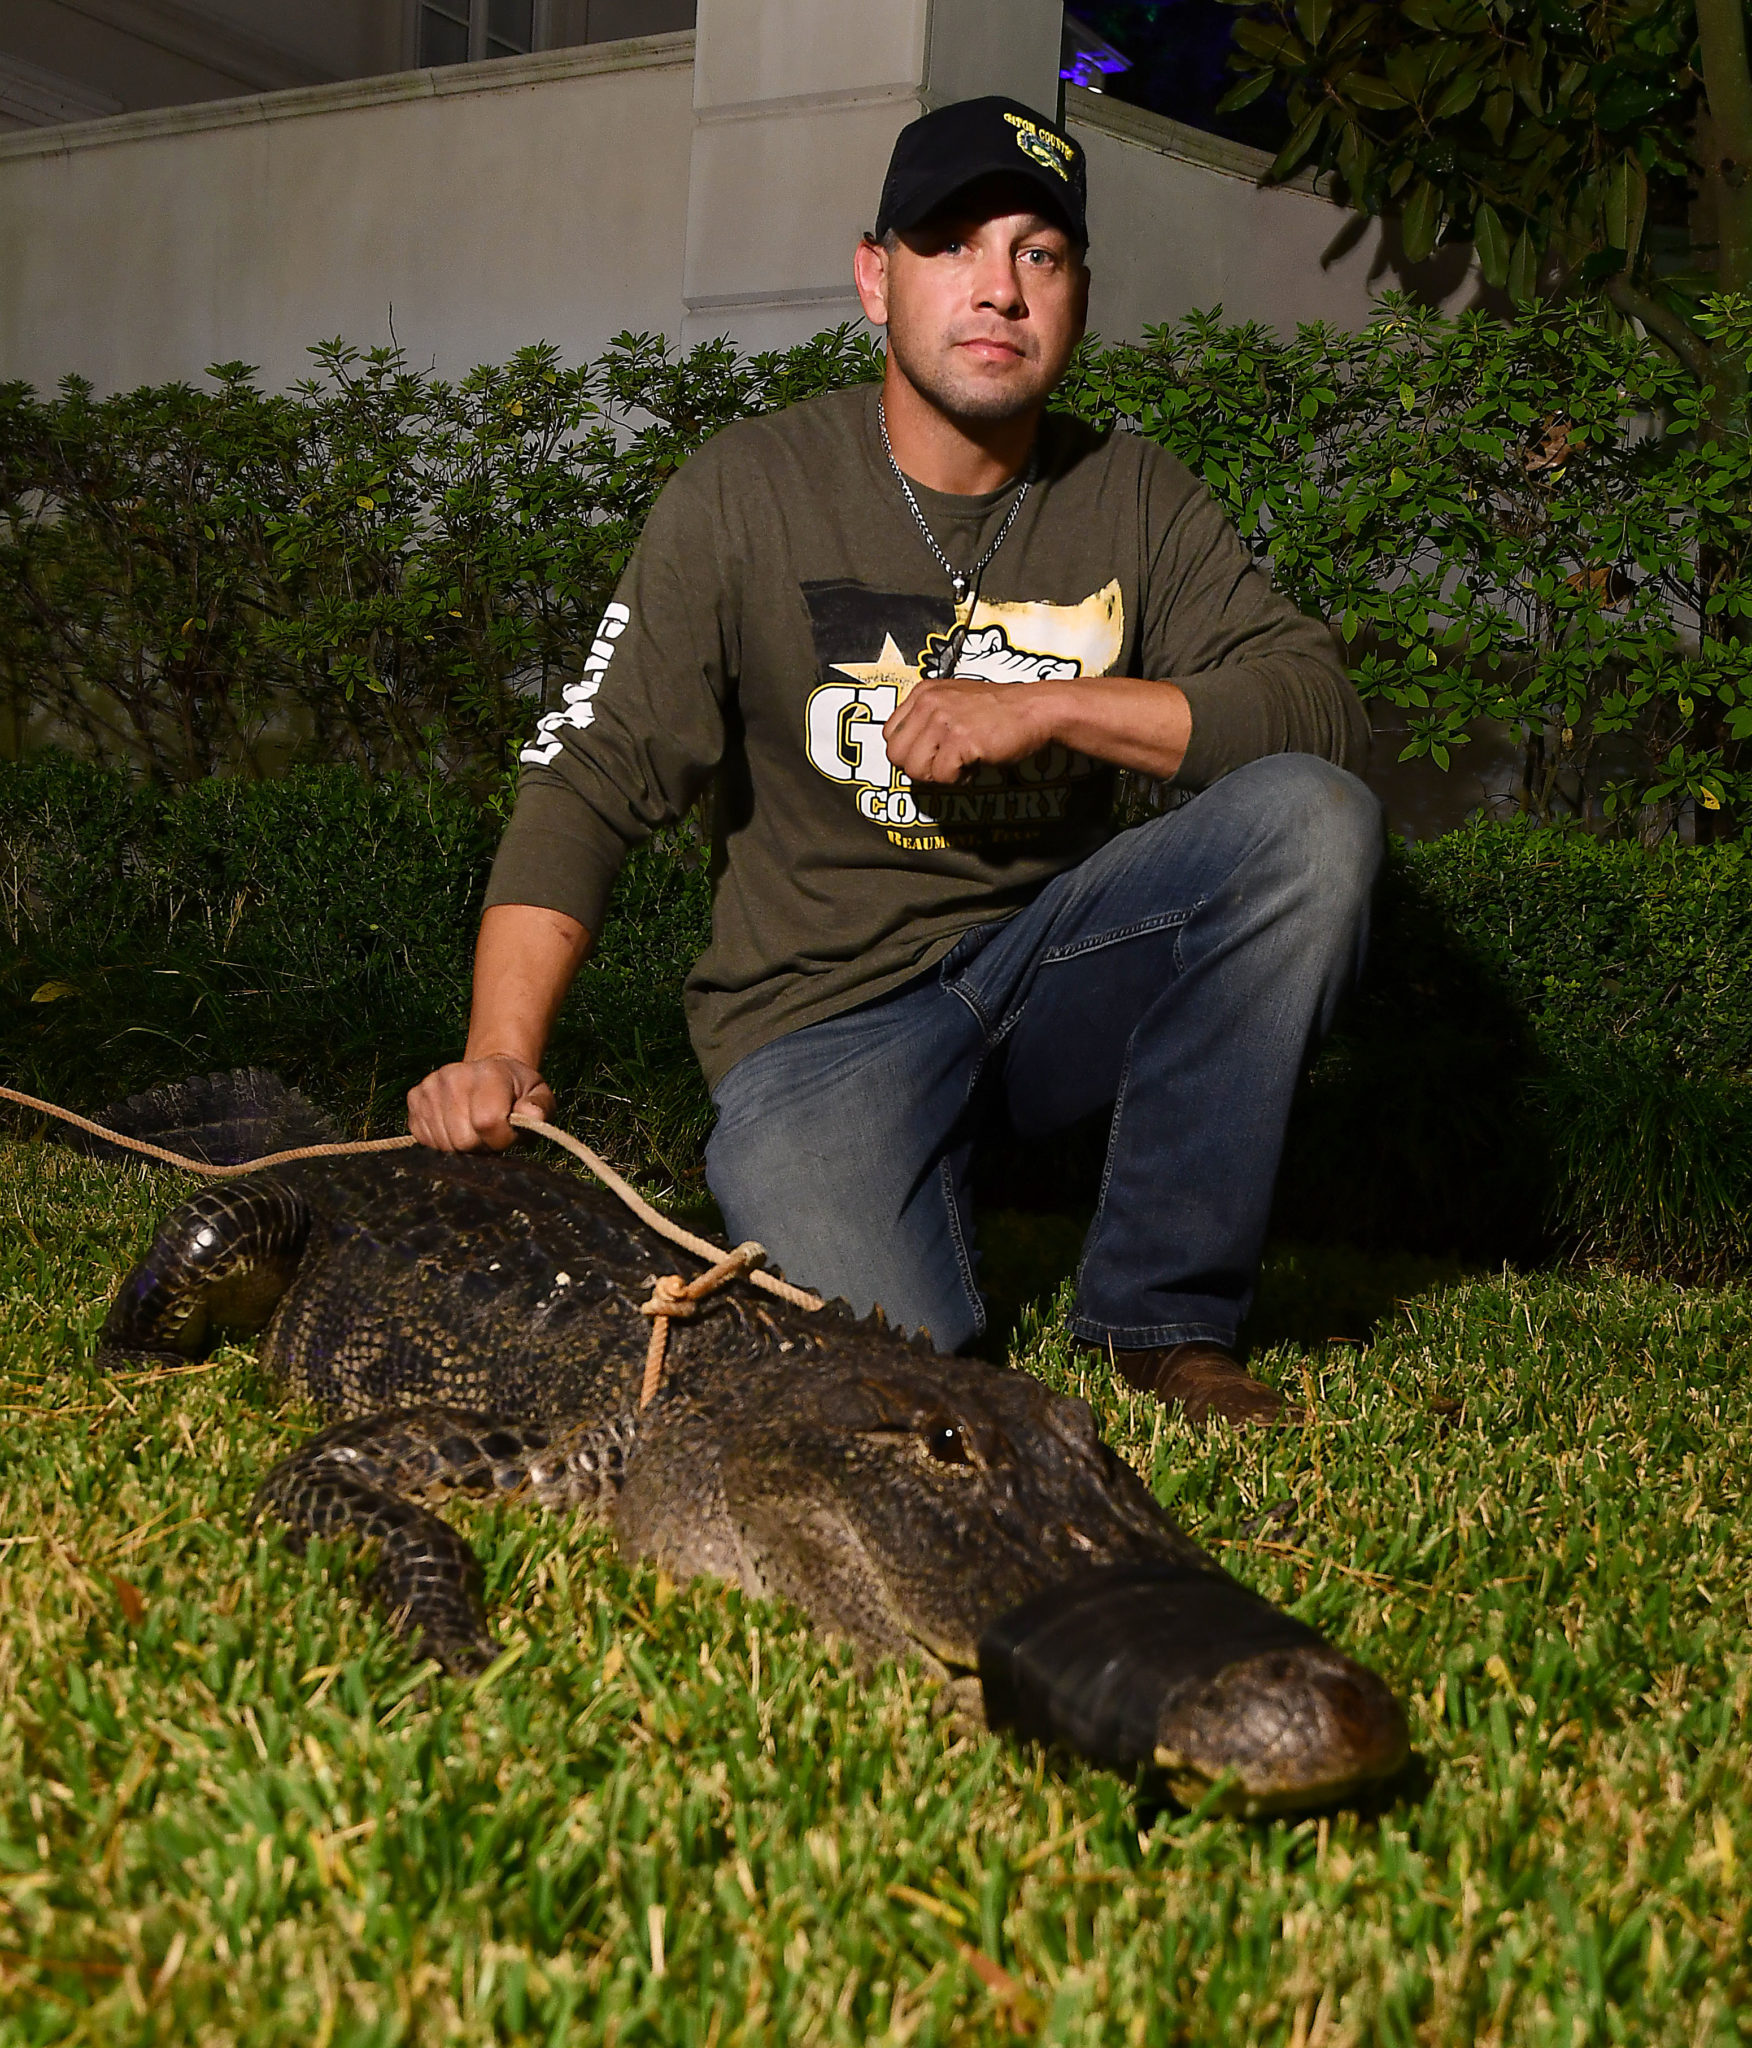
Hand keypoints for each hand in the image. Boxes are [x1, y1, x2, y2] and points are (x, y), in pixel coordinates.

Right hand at [407, 1054, 554, 1152]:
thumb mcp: (538, 1094)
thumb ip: (540, 1107)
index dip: (502, 1139)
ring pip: (443, 1145)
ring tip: (474, 1129)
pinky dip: (443, 1143)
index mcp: (488, 1073)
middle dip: (482, 1146)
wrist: (488, 1073)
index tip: (509, 1132)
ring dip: (462, 1147)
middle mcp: (453, 1076)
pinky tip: (456, 1128)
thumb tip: (531, 1115)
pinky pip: (425, 1141)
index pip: (487, 1123)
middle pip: (463, 1140)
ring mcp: (429, 1087)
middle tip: (491, 1133)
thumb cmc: (516, 1090)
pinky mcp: (414, 1099)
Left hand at [882, 676, 1054, 784]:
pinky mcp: (961, 740)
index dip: (910, 752)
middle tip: (946, 763)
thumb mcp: (954, 702)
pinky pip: (942, 777)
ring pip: (915, 770)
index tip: (932, 753)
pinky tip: (977, 762)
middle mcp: (929, 703)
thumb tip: (908, 753)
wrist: (1036, 710)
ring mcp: (944, 720)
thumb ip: (928, 720)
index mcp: (924, 692)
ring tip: (962, 761)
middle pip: (896, 755)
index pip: (890, 734)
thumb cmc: (1000, 711)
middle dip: (919, 768)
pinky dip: (961, 779)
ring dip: (939, 775)